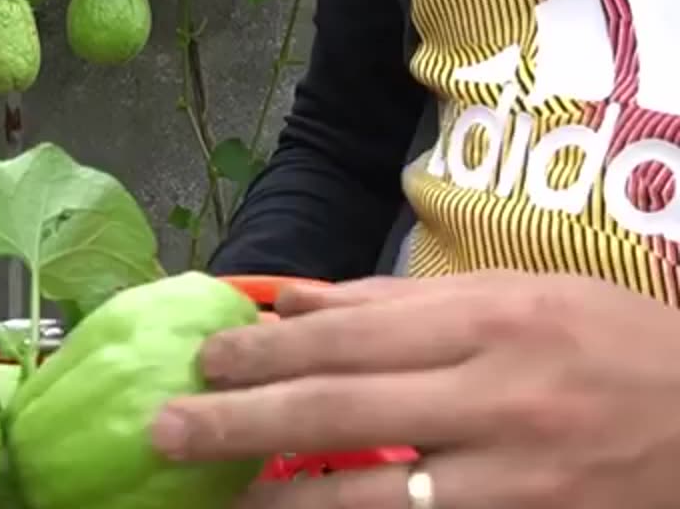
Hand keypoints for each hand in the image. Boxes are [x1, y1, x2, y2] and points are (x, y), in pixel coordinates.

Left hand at [150, 270, 679, 508]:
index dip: (266, 351)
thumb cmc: (617, 346)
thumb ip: (402, 301)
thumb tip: (295, 300)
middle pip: (342, 407)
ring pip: (374, 494)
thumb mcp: (521, 295)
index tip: (204, 360)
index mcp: (492, 319)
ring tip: (216, 494)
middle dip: (242, 421)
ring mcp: (515, 475)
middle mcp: (498, 394)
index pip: (349, 335)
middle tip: (166, 429)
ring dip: (282, 498)